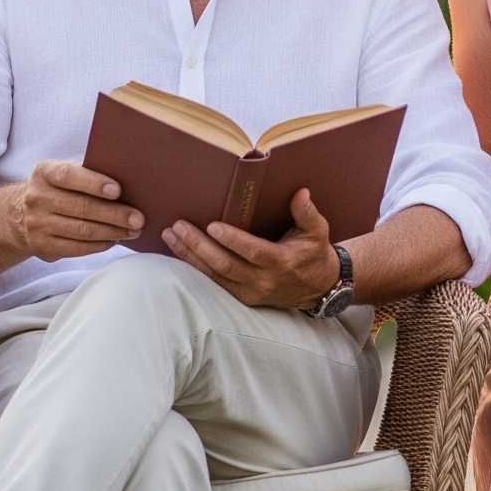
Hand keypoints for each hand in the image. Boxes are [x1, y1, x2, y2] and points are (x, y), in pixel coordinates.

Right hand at [14, 160, 144, 262]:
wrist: (20, 215)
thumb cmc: (57, 190)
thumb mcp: (63, 175)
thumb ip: (87, 176)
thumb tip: (130, 187)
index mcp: (44, 173)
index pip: (68, 176)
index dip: (94, 183)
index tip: (118, 191)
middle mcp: (37, 198)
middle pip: (81, 207)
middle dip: (114, 214)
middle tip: (138, 219)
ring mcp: (37, 224)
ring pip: (82, 231)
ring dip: (112, 232)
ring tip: (133, 231)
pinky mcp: (43, 247)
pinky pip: (77, 248)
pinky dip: (100, 245)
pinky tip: (115, 240)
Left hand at [163, 186, 341, 310]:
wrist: (319, 289)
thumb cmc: (315, 254)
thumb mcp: (318, 232)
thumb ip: (308, 213)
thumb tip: (300, 193)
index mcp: (281, 262)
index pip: (252, 251)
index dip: (232, 240)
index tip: (212, 225)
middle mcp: (263, 280)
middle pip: (225, 265)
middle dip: (198, 246)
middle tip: (179, 227)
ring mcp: (251, 292)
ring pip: (214, 276)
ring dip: (190, 256)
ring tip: (171, 236)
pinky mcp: (243, 298)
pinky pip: (215, 284)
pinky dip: (195, 268)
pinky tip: (180, 252)